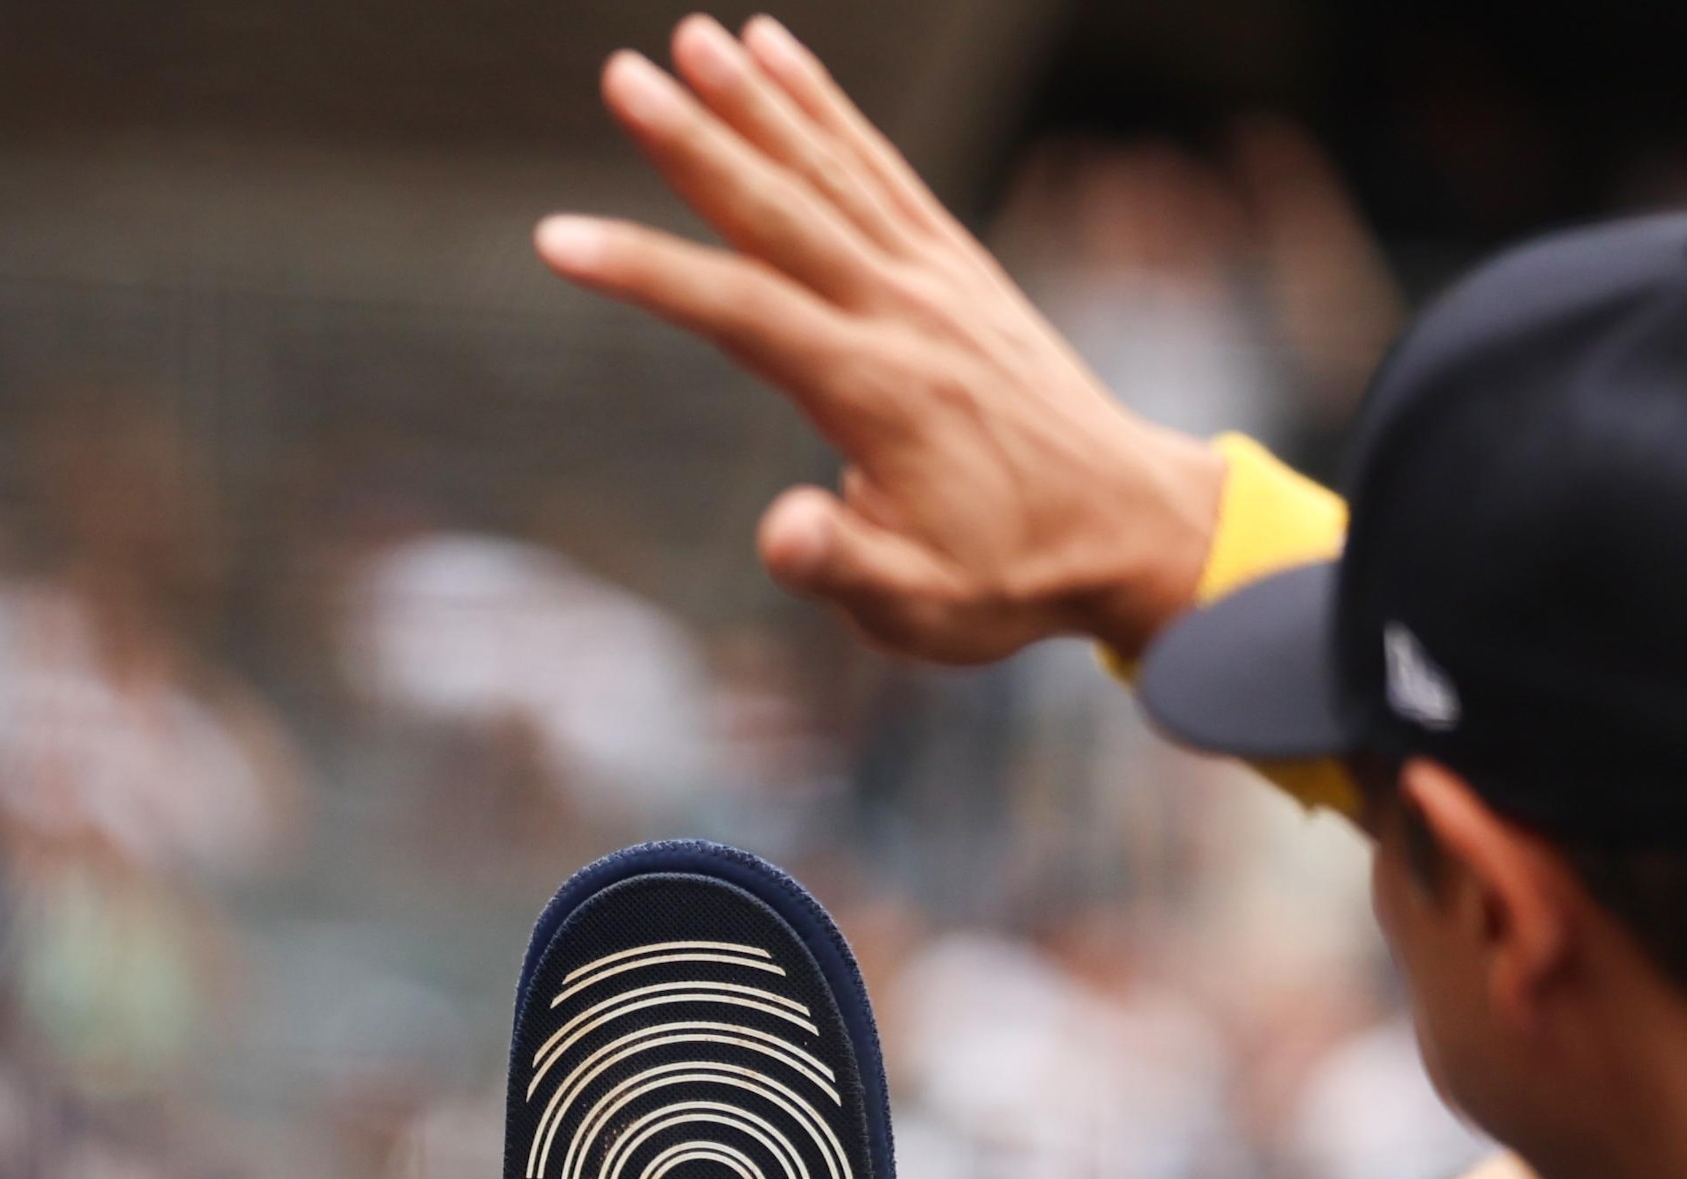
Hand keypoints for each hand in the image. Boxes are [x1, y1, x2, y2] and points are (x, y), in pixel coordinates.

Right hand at [538, 16, 1228, 662]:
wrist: (1133, 531)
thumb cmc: (1011, 582)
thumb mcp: (919, 609)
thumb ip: (842, 568)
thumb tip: (780, 534)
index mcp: (876, 392)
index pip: (739, 315)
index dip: (644, 274)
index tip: (556, 240)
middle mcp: (905, 313)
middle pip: (781, 212)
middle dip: (696, 140)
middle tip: (621, 74)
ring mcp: (935, 280)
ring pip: (830, 172)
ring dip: (758, 101)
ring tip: (692, 38)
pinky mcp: (953, 267)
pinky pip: (879, 170)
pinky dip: (827, 111)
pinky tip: (779, 59)